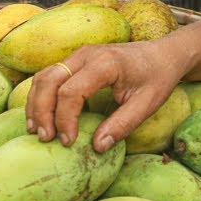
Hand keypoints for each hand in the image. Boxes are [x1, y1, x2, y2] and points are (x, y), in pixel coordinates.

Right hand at [26, 41, 190, 152]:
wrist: (164, 53)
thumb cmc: (157, 77)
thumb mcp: (147, 104)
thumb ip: (123, 124)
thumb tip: (97, 146)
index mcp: (105, 63)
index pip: (72, 91)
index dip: (65, 119)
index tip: (69, 142)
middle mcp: (87, 54)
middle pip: (50, 80)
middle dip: (42, 111)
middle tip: (45, 138)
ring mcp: (79, 55)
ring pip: (45, 76)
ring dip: (37, 103)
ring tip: (37, 131)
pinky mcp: (77, 60)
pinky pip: (51, 75)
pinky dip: (42, 95)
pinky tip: (42, 117)